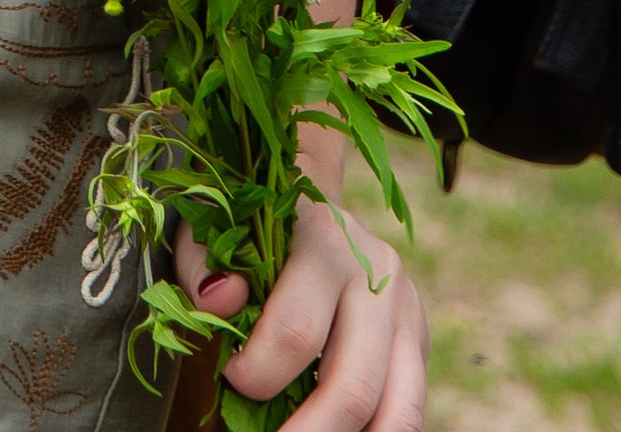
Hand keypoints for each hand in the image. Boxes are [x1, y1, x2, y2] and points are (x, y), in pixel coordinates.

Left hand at [173, 130, 426, 429]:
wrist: (313, 210)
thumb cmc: (252, 228)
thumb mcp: (216, 228)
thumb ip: (203, 263)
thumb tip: (222, 302)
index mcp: (324, 240)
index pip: (296, 330)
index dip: (258, 373)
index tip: (231, 380)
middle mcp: (376, 275)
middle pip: (353, 384)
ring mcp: (406, 311)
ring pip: (397, 409)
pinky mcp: (417, 341)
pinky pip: (410, 408)